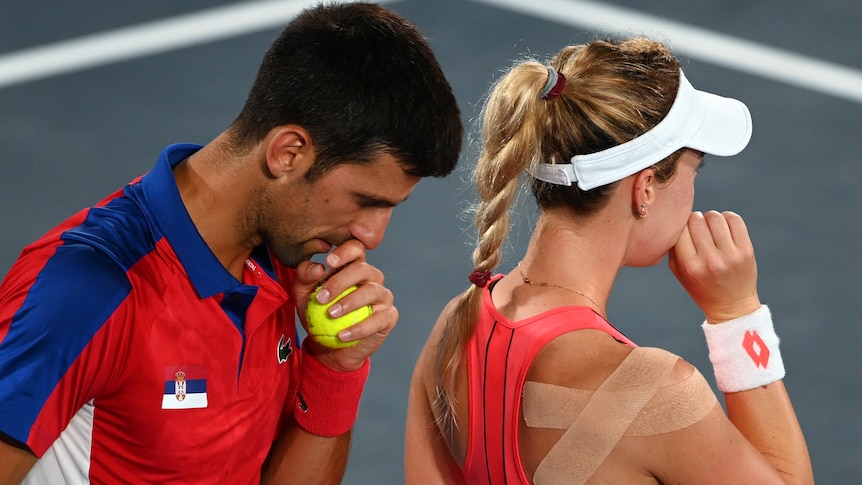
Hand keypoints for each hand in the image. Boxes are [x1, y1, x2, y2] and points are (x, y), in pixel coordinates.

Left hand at [292, 239, 397, 370]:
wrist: (330, 347)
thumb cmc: (317, 315)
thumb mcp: (304, 296)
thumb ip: (305, 278)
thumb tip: (317, 268)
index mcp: (354, 266)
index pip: (356, 249)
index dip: (345, 252)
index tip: (329, 262)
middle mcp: (372, 278)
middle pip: (363, 269)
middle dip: (341, 281)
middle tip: (321, 298)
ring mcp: (383, 296)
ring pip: (372, 291)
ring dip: (350, 302)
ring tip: (331, 315)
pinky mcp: (389, 317)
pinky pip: (378, 320)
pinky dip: (360, 328)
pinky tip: (343, 335)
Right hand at [668, 211, 760, 322]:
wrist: (732, 306)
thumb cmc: (701, 287)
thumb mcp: (678, 272)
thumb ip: (672, 247)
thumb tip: (674, 220)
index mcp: (690, 266)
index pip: (680, 229)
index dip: (680, 225)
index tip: (683, 230)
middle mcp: (710, 260)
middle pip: (696, 219)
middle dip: (694, 220)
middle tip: (696, 229)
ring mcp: (730, 255)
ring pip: (715, 217)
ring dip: (710, 218)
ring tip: (710, 228)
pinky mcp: (746, 251)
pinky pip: (734, 219)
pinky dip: (726, 217)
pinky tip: (723, 227)